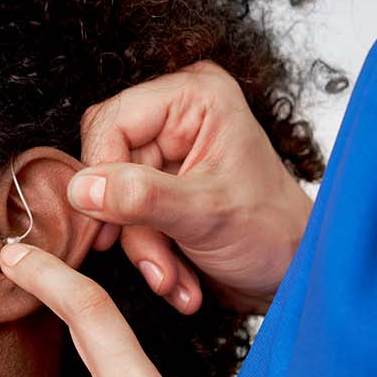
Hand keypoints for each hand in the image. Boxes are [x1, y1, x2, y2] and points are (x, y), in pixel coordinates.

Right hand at [75, 61, 312, 314]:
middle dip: (131, 223)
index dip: (103, 175)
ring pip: (115, 196)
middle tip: (157, 266)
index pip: (114, 121)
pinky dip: (149, 253)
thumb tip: (82, 188)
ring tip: (174, 280)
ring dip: (142, 248)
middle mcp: (180, 113)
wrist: (294, 273)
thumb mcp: (206, 215)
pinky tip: (178, 278)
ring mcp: (171, 150)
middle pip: (110, 160)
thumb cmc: (272, 233)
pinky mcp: (164, 184)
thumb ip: (142, 198)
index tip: (108, 226)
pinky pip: (128, 215)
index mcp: (196, 97)